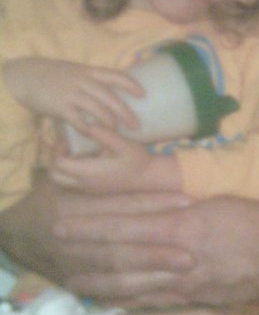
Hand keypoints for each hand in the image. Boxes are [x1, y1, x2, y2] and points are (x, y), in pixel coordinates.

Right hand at [0, 170, 192, 288]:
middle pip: (120, 248)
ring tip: (183, 273)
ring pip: (115, 276)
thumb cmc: (45, 195)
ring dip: (151, 276)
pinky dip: (136, 295)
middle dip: (158, 252)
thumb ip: (92, 164)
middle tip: (192, 254)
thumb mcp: (62, 173)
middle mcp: (71, 241)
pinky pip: (108, 293)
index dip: (153, 205)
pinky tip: (163, 293)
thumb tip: (121, 142)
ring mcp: (71, 267)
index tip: (185, 202)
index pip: (118, 207)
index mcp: (69, 208)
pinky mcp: (74, 284)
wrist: (10, 229)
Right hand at [3, 57, 141, 131]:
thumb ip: (91, 80)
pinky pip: (78, 121)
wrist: (27, 76)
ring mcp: (72, 94)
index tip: (143, 94)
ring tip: (117, 132)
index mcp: (89, 71)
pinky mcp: (60, 107)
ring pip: (97, 110)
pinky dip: (87, 129)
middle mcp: (83, 81)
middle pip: (110, 98)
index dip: (131, 85)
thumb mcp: (75, 71)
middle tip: (136, 125)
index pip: (115, 76)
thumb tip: (109, 94)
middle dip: (125, 113)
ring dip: (109, 123)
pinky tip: (93, 135)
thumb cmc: (54, 75)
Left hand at [52, 126, 181, 192]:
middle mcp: (85, 183)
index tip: (65, 138)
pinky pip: (73, 180)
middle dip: (54, 159)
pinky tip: (84, 156)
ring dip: (63, 164)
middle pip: (55, 175)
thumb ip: (106, 136)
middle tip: (65, 145)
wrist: (149, 177)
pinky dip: (71, 169)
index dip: (57, 150)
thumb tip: (89, 125)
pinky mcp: (94, 188)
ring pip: (62, 179)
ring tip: (74, 149)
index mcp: (89, 173)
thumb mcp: (125, 145)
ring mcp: (89, 188)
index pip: (60, 164)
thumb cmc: (138, 161)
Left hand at [58, 193, 258, 307]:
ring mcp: (186, 284)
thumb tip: (157, 200)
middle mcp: (178, 257)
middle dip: (87, 248)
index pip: (128, 222)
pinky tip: (112, 297)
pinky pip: (155, 301)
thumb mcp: (220, 200)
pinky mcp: (197, 300)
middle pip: (122, 253)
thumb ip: (185, 204)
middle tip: (57, 241)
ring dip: (100, 278)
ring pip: (133, 282)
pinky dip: (129, 299)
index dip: (94, 222)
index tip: (66, 218)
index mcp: (184, 225)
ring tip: (74, 274)